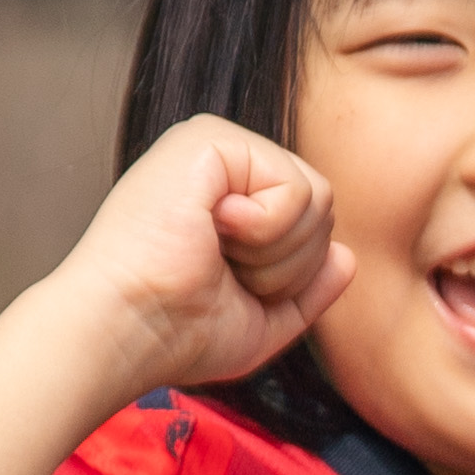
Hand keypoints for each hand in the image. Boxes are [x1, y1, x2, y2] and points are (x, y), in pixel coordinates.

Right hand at [51, 117, 353, 399]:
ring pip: (319, 198)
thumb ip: (309, 290)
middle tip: (223, 273)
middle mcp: (225, 165)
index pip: (313, 223)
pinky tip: (213, 232)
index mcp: (233, 198)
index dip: (292, 275)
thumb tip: (346, 256)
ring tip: (215, 255)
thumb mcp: (262, 321)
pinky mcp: (210, 140)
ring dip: (276, 253)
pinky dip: (266, 231)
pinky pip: (296, 187)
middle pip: (324, 208)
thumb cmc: (177, 335)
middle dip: (290, 265)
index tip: (230, 287)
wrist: (129, 332)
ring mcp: (217, 146)